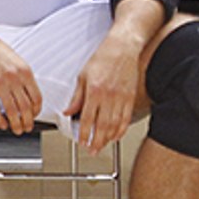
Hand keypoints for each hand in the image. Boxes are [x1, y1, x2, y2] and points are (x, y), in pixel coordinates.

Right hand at [0, 25, 42, 134]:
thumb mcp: (19, 63)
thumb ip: (25, 79)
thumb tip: (30, 97)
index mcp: (25, 72)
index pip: (36, 97)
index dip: (37, 110)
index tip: (35, 115)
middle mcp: (14, 78)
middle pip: (25, 106)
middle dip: (28, 121)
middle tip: (27, 127)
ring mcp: (0, 84)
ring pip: (12, 110)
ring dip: (16, 123)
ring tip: (17, 129)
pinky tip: (2, 124)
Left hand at [63, 32, 140, 152]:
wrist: (123, 47)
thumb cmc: (103, 58)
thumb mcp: (83, 75)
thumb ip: (76, 96)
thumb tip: (68, 111)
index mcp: (94, 91)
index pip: (87, 118)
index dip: (84, 133)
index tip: (81, 141)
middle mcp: (108, 96)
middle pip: (102, 125)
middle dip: (96, 141)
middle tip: (92, 150)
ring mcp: (121, 97)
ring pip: (115, 124)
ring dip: (108, 138)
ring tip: (103, 146)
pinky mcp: (131, 96)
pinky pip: (126, 117)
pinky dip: (122, 129)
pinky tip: (117, 135)